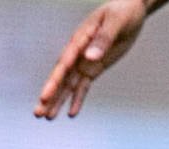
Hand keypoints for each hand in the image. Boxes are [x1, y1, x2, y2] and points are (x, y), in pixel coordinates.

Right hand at [35, 0, 151, 118]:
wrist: (130, 11)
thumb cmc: (121, 12)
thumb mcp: (115, 22)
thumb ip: (103, 39)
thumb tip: (90, 57)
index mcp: (80, 40)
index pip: (65, 63)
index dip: (55, 80)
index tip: (45, 95)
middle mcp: (78, 53)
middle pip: (61, 78)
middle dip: (50, 95)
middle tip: (38, 112)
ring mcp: (85, 61)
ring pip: (68, 85)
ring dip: (58, 101)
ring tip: (46, 117)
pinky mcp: (94, 68)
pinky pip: (84, 86)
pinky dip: (78, 99)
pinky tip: (71, 114)